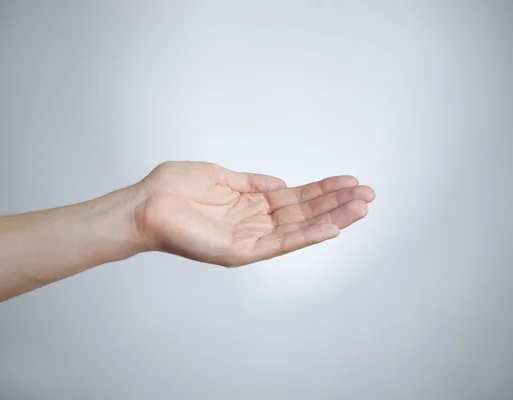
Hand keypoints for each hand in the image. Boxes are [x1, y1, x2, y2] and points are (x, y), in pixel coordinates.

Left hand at [132, 161, 374, 266]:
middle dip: (336, 204)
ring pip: (298, 229)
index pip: (296, 198)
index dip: (323, 190)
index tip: (350, 182)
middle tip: (368, 195)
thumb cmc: (174, 189)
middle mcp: (254, 223)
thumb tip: (280, 182)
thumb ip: (251, 182)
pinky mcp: (240, 251)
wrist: (145, 205)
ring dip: (331, 218)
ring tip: (361, 208)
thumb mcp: (220, 177)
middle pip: (304, 213)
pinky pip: (279, 244)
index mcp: (251, 204)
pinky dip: (306, 236)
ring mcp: (249, 238)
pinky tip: (331, 227)